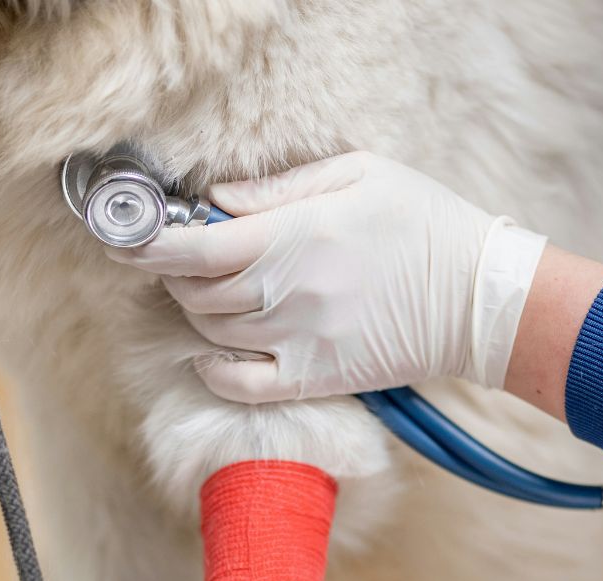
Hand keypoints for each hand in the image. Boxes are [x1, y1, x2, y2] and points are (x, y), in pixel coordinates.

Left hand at [110, 152, 547, 403]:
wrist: (476, 296)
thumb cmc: (422, 223)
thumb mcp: (357, 175)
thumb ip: (278, 188)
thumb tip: (214, 200)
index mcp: (291, 237)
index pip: (192, 248)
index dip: (147, 244)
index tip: (126, 237)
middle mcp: (284, 293)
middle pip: (195, 292)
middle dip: (175, 274)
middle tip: (186, 256)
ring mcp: (296, 341)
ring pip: (211, 334)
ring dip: (197, 312)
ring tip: (210, 292)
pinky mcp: (312, 378)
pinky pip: (239, 384)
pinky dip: (213, 370)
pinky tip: (213, 352)